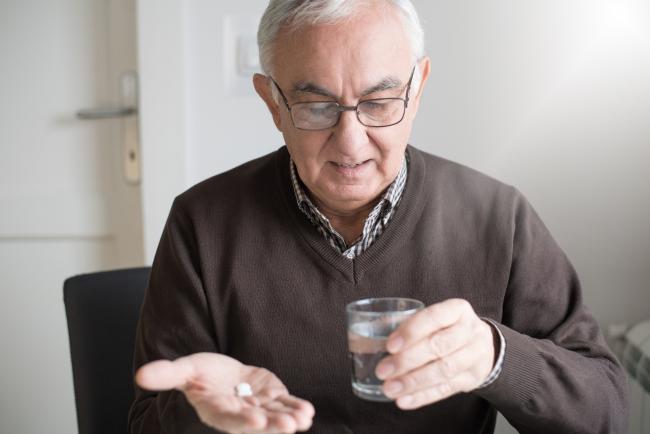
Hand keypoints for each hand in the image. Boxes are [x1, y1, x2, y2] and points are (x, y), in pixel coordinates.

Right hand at [136, 352, 313, 433]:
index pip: (227, 416)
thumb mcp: (184, 370)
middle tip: (288, 426)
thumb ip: (166, 374)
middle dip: (272, 425)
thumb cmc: (200, 374)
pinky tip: (307, 412)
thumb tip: (140, 376)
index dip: (242, 420)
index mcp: (215, 409)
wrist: (220, 375)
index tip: (257, 421)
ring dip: (289, 418)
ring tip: (303, 419)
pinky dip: (296, 408)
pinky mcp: (271, 399)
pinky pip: (285, 405)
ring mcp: (257, 408)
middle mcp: (238, 413)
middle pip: (256, 422)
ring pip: (274, 416)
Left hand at [375, 298, 496, 409]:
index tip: (389, 345)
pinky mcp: (473, 378)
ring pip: (443, 370)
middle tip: (383, 370)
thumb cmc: (447, 328)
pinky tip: (404, 400)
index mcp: (458, 310)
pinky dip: (423, 396)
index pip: (434, 317)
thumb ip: (408, 324)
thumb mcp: (435, 318)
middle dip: (407, 360)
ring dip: (413, 382)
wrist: (482, 345)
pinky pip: (446, 389)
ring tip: (389, 388)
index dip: (411, 331)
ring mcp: (475, 356)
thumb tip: (373, 332)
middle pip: (439, 346)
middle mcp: (471, 331)